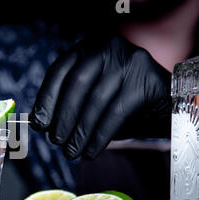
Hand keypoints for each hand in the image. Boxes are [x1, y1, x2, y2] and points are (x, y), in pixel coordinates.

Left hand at [29, 36, 170, 159]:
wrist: (162, 104)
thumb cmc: (117, 102)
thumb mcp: (88, 98)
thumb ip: (64, 104)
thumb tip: (36, 121)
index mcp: (88, 48)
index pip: (59, 70)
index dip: (46, 98)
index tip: (38, 123)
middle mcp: (108, 47)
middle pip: (77, 83)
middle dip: (63, 116)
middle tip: (55, 141)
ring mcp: (130, 60)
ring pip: (96, 101)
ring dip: (80, 132)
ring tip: (71, 151)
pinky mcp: (146, 80)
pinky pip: (116, 113)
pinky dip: (99, 137)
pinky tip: (90, 151)